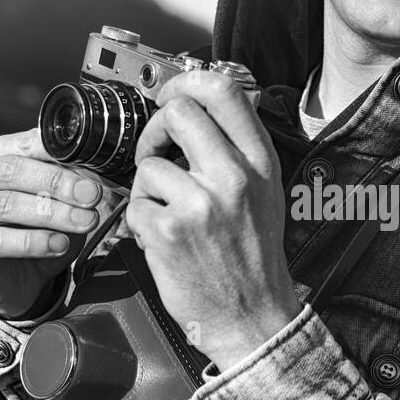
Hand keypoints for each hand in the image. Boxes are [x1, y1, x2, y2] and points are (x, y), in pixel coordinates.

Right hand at [0, 129, 106, 319]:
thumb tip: (95, 174)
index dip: (58, 154)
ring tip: (85, 222)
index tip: (92, 168)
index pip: (22, 144)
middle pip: (10, 170)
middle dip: (56, 183)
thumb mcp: (64, 202)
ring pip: (5, 204)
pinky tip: (60, 244)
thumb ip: (73, 182)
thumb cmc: (43, 229)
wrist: (23, 279)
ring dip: (51, 213)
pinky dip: (34, 242)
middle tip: (92, 196)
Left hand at [125, 68, 301, 370]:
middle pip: (179, 111)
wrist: (253, 318)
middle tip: (156, 150)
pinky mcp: (168, 231)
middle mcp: (234, 177)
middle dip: (156, 127)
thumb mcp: (265, 195)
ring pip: (149, 163)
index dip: (187, 81)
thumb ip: (239, 152)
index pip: (225, 91)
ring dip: (147, 190)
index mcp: (260, 164)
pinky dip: (140, 224)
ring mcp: (200, 203)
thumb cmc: (253, 259)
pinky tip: (162, 242)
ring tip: (167, 216)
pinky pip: (135, 205)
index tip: (171, 95)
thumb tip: (200, 108)